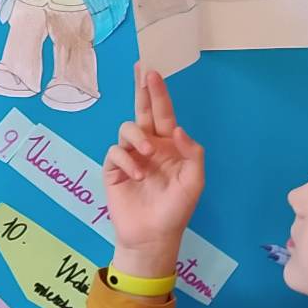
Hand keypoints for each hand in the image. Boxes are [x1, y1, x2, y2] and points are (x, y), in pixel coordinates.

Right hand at [102, 63, 205, 275]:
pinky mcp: (113, 170)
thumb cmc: (176, 210)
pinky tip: (137, 174)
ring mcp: (130, 157)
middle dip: (142, 91)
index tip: (152, 72)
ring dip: (137, 136)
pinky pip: (115, 152)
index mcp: (169, 146)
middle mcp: (148, 146)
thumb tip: (175, 128)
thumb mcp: (194, 182)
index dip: (158, 93)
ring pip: (127, 129)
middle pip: (143, 111)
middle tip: (142, 70)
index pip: (163, 114)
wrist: (153, 237)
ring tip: (147, 154)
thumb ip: (191, 153)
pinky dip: (126, 160)